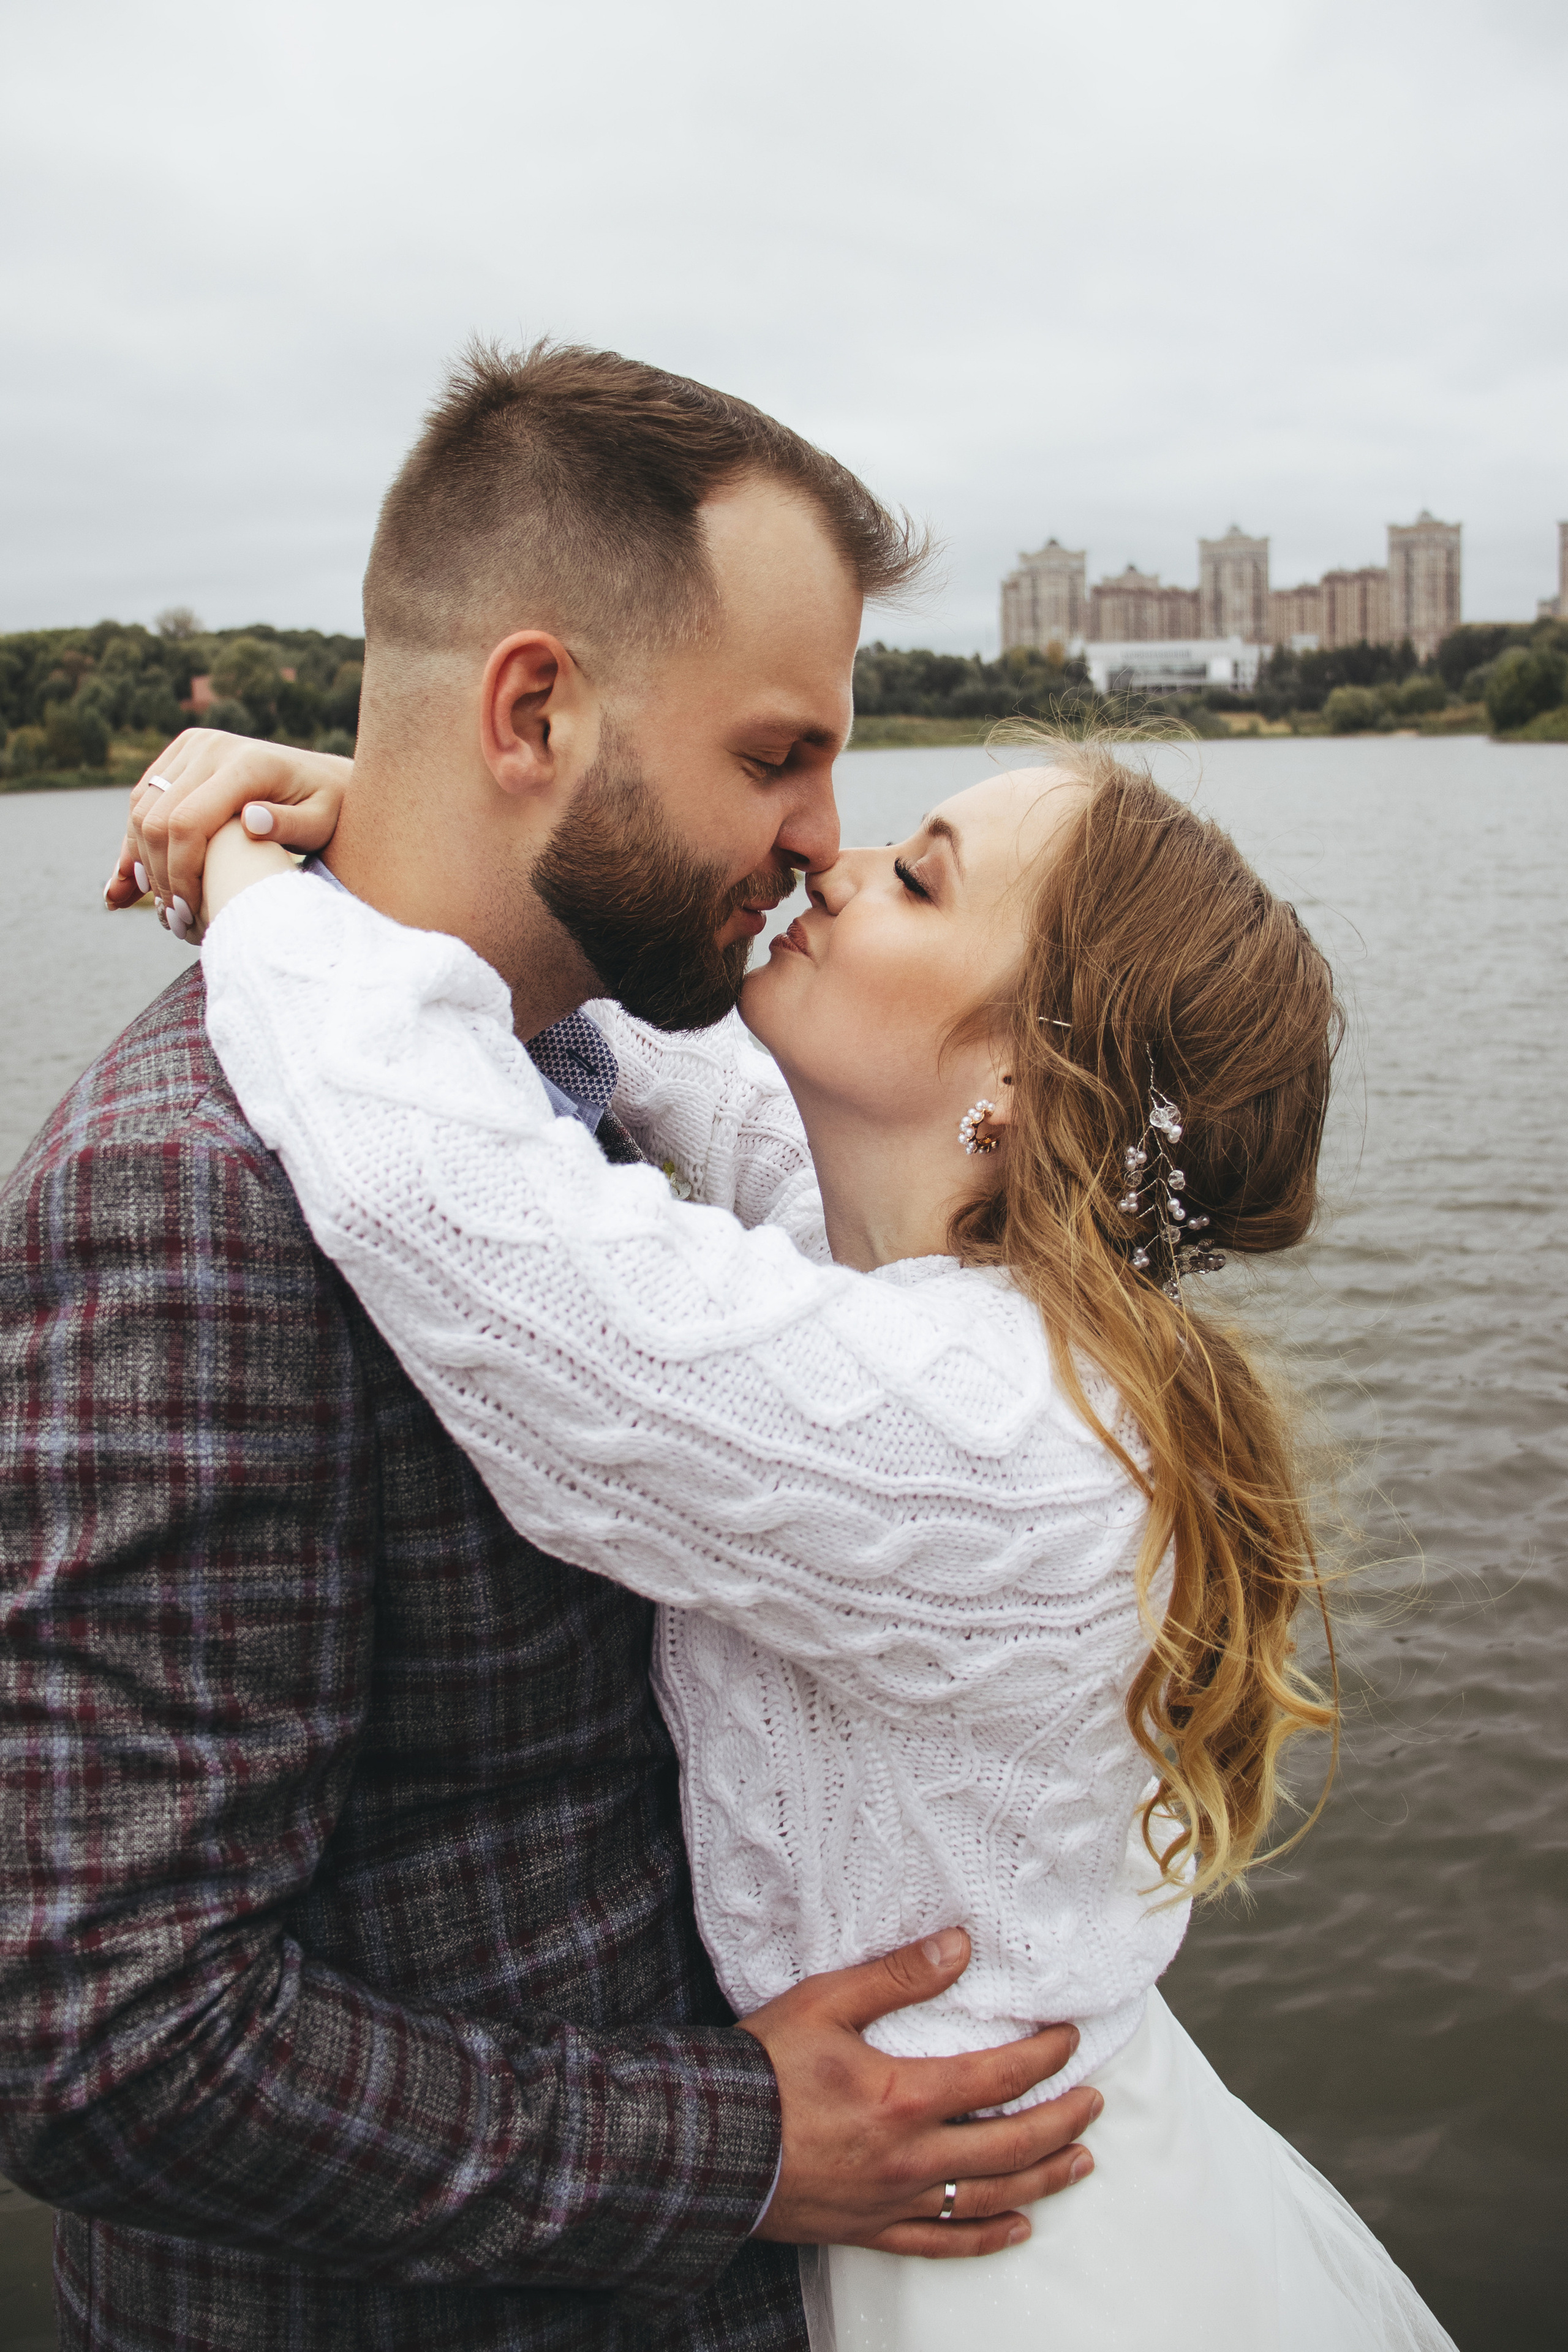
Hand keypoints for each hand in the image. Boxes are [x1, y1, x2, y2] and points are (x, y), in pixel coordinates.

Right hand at [104, 731, 351, 941]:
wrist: (323, 776)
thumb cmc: (328, 808)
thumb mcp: (322, 821)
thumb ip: (290, 826)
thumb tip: (250, 822)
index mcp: (246, 764)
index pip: (187, 822)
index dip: (179, 872)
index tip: (186, 914)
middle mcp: (212, 747)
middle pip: (157, 817)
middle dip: (158, 874)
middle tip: (171, 920)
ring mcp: (193, 746)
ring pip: (143, 807)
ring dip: (138, 859)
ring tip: (155, 907)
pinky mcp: (182, 754)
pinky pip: (145, 798)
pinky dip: (135, 840)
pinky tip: (130, 881)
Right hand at [740, 1929, 1098, 2258]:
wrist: (708, 2144)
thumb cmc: (762, 2066)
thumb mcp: (826, 2002)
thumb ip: (897, 1976)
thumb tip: (958, 1946)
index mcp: (904, 2096)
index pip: (998, 2076)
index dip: (1044, 2057)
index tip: (1070, 2039)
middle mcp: (911, 2157)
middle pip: (1011, 2144)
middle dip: (1062, 2120)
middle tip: (1095, 2102)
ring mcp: (894, 2200)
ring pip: (990, 2197)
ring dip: (1043, 2177)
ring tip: (1082, 2161)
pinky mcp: (871, 2229)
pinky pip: (944, 2242)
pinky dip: (988, 2237)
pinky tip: (1018, 2227)